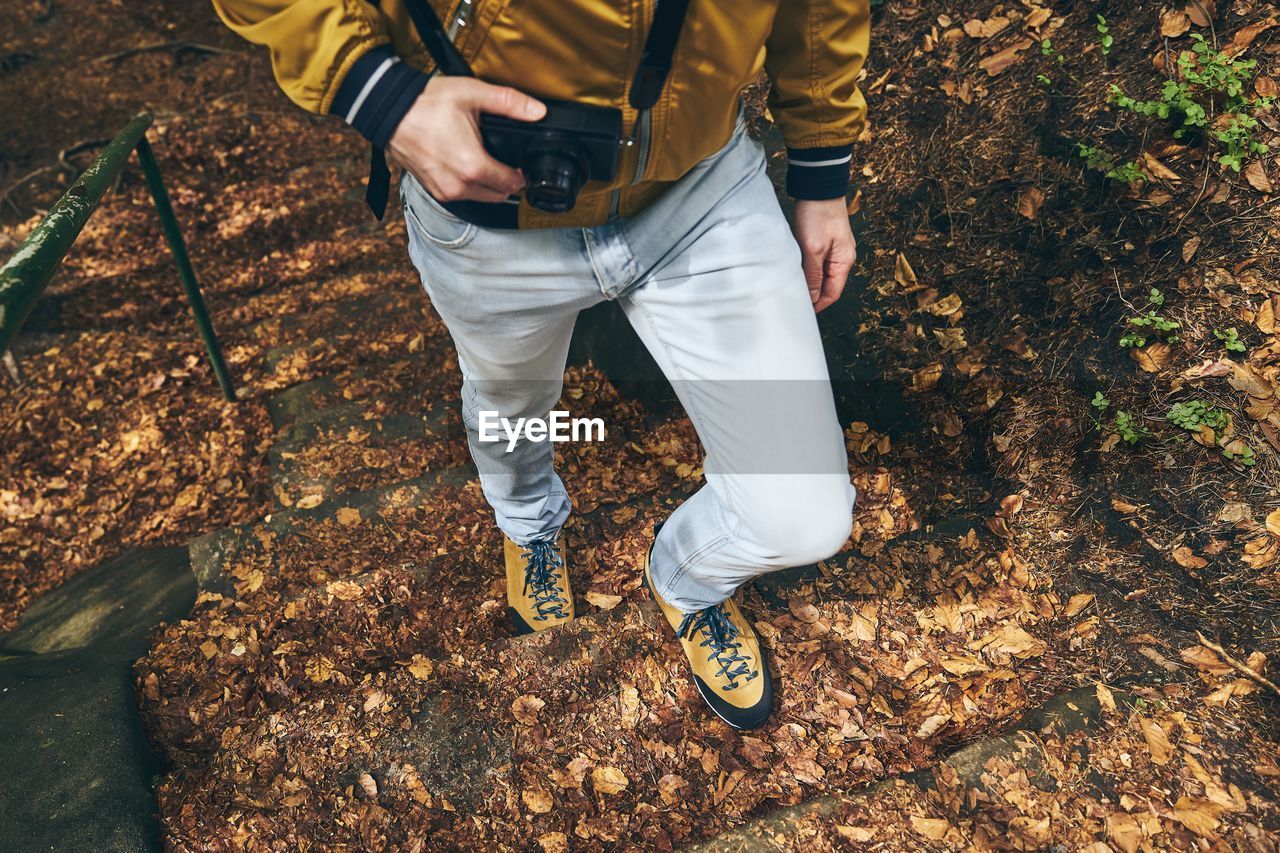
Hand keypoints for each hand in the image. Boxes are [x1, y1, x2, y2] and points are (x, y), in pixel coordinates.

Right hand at [388, 76, 545, 202]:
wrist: (389, 111)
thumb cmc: (426, 102)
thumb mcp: (473, 94)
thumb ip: (510, 103)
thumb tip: (538, 111)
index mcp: (473, 166)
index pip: (512, 184)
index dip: (521, 174)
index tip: (521, 163)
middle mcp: (458, 185)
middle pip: (498, 195)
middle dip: (507, 181)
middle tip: (506, 162)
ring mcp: (444, 190)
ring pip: (480, 198)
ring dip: (489, 185)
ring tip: (486, 161)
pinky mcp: (433, 190)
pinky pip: (461, 195)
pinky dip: (469, 185)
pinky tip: (466, 166)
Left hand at [792, 198, 856, 312]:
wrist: (819, 186)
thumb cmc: (818, 215)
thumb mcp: (813, 249)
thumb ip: (813, 276)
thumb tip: (812, 299)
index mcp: (844, 262)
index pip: (832, 294)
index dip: (817, 306)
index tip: (800, 314)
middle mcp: (841, 258)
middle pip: (827, 286)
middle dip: (812, 297)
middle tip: (792, 304)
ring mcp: (834, 250)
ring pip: (820, 275)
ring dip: (808, 284)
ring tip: (790, 290)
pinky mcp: (824, 242)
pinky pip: (816, 264)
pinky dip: (806, 271)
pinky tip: (793, 272)